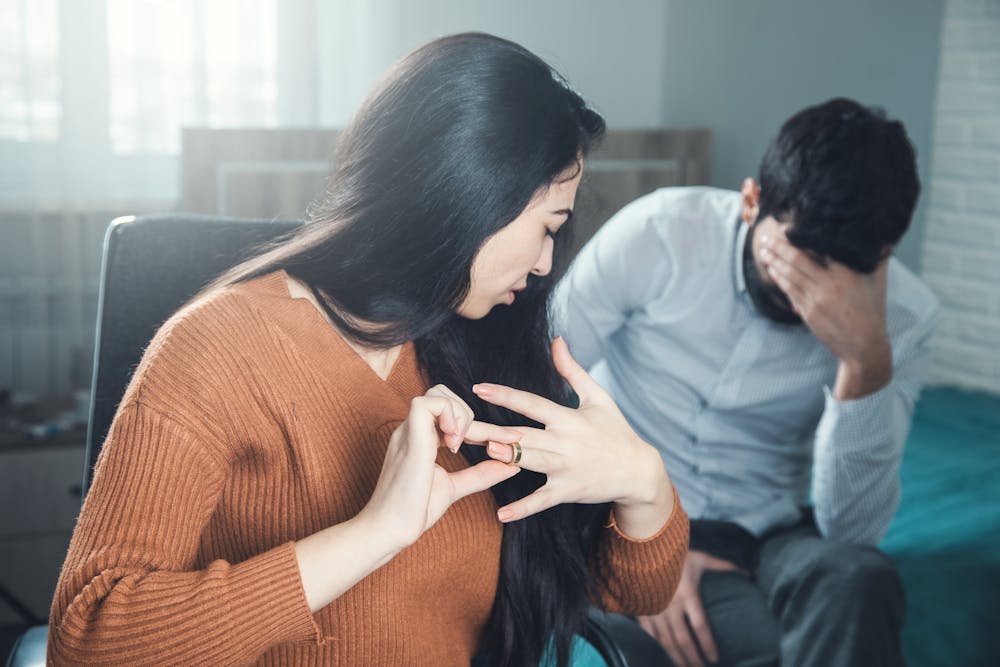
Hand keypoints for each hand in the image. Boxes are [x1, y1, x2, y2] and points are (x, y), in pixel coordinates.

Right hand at [361, 384, 521, 550]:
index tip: (511, 439)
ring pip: (437, 393)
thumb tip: (511, 466)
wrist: (389, 530)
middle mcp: (414, 430)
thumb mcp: (454, 487)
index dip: (483, 426)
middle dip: (468, 414)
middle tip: (475, 444)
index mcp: (421, 439)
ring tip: (459, 444)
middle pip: (443, 393)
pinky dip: (447, 415)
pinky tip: (453, 441)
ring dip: (459, 414)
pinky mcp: (410, 439)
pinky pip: (426, 404)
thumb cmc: (414, 511)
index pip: (453, 416)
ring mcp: (409, 432)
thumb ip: (480, 474)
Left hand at [471, 337, 672, 536]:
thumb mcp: (598, 397)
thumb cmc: (615, 430)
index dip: (506, 395)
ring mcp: (566, 468)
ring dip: (507, 457)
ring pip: (530, 461)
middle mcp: (565, 442)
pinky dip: (523, 508)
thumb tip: (556, 340)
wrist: (639, 470)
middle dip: (493, 431)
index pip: (532, 403)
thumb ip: (572, 370)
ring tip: (483, 451)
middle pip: (523, 434)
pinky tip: (501, 514)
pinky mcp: (567, 490)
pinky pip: (541, 500)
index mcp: (568, 418)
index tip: (479, 388)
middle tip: (461, 427)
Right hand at [638, 550, 745, 666]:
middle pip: (683, 640)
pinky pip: (651, 635)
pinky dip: (659, 648)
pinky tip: (667, 656)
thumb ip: (725, 567)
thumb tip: (749, 574)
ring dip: (677, 658)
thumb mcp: (702, 558)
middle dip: (693, 659)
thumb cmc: (675, 553)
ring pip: (666, 642)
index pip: (700, 626)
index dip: (708, 645)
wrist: (644, 546)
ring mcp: (654, 609)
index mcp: (687, 594)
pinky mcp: (642, 610)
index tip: (714, 658)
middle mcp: (670, 605)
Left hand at [761, 231, 892, 399]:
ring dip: (774, 261)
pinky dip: (778, 278)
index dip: (798, 237)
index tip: (784, 228)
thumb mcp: (878, 282)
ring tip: (763, 250)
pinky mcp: (807, 312)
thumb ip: (879, 259)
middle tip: (766, 236)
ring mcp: (816, 299)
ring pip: (789, 275)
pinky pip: (789, 290)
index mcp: (847, 273)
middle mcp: (829, 284)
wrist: (863, 346)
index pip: (818, 248)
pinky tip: (771, 269)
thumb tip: (885, 239)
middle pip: (797, 260)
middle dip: (778, 247)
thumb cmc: (872, 311)